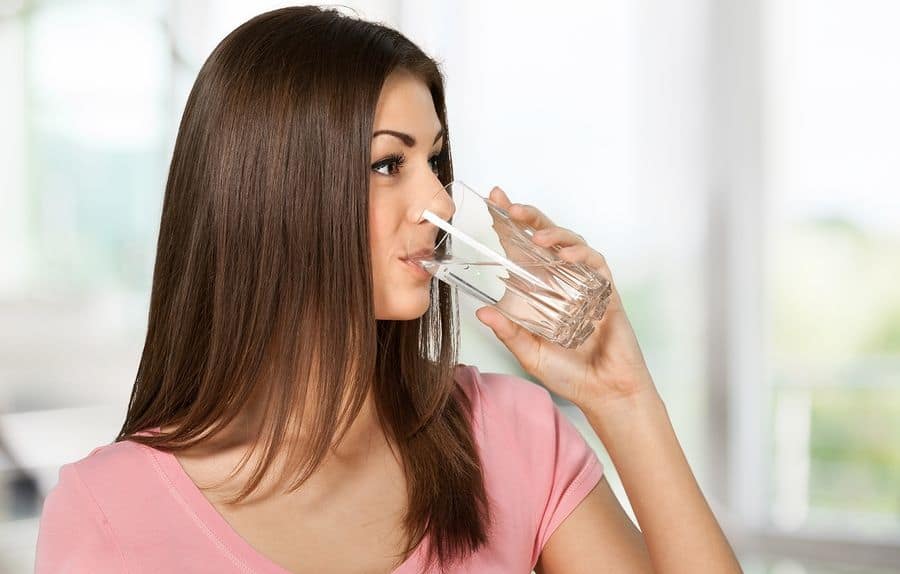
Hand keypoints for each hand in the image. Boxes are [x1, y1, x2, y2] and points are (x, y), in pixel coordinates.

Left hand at [475, 186, 658, 413]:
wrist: (605, 393)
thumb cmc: (569, 374)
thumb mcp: (529, 353)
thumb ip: (509, 332)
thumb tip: (481, 312)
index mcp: (540, 291)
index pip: (522, 250)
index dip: (510, 226)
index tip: (494, 202)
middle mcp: (561, 282)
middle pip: (546, 238)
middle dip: (529, 218)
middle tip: (510, 206)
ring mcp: (585, 284)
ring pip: (572, 244)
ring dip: (554, 233)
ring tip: (536, 235)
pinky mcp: (606, 291)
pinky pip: (596, 264)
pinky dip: (582, 256)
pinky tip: (567, 257)